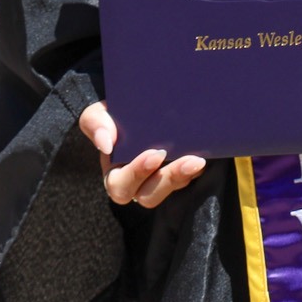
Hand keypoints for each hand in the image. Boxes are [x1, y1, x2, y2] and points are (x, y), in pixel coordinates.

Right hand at [79, 102, 205, 207]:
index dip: (136, 174)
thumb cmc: (114, 115)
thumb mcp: (99, 114)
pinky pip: (188, 179)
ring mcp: (160, 178)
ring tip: (199, 161)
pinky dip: (195, 170)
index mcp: (115, 172)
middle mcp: (138, 181)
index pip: (121, 185)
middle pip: (149, 195)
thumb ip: (95, 124)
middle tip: (188, 160)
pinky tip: (206, 156)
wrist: (140, 106)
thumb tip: (105, 143)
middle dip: (167, 179)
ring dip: (184, 176)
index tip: (155, 154)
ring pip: (170, 189)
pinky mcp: (179, 172)